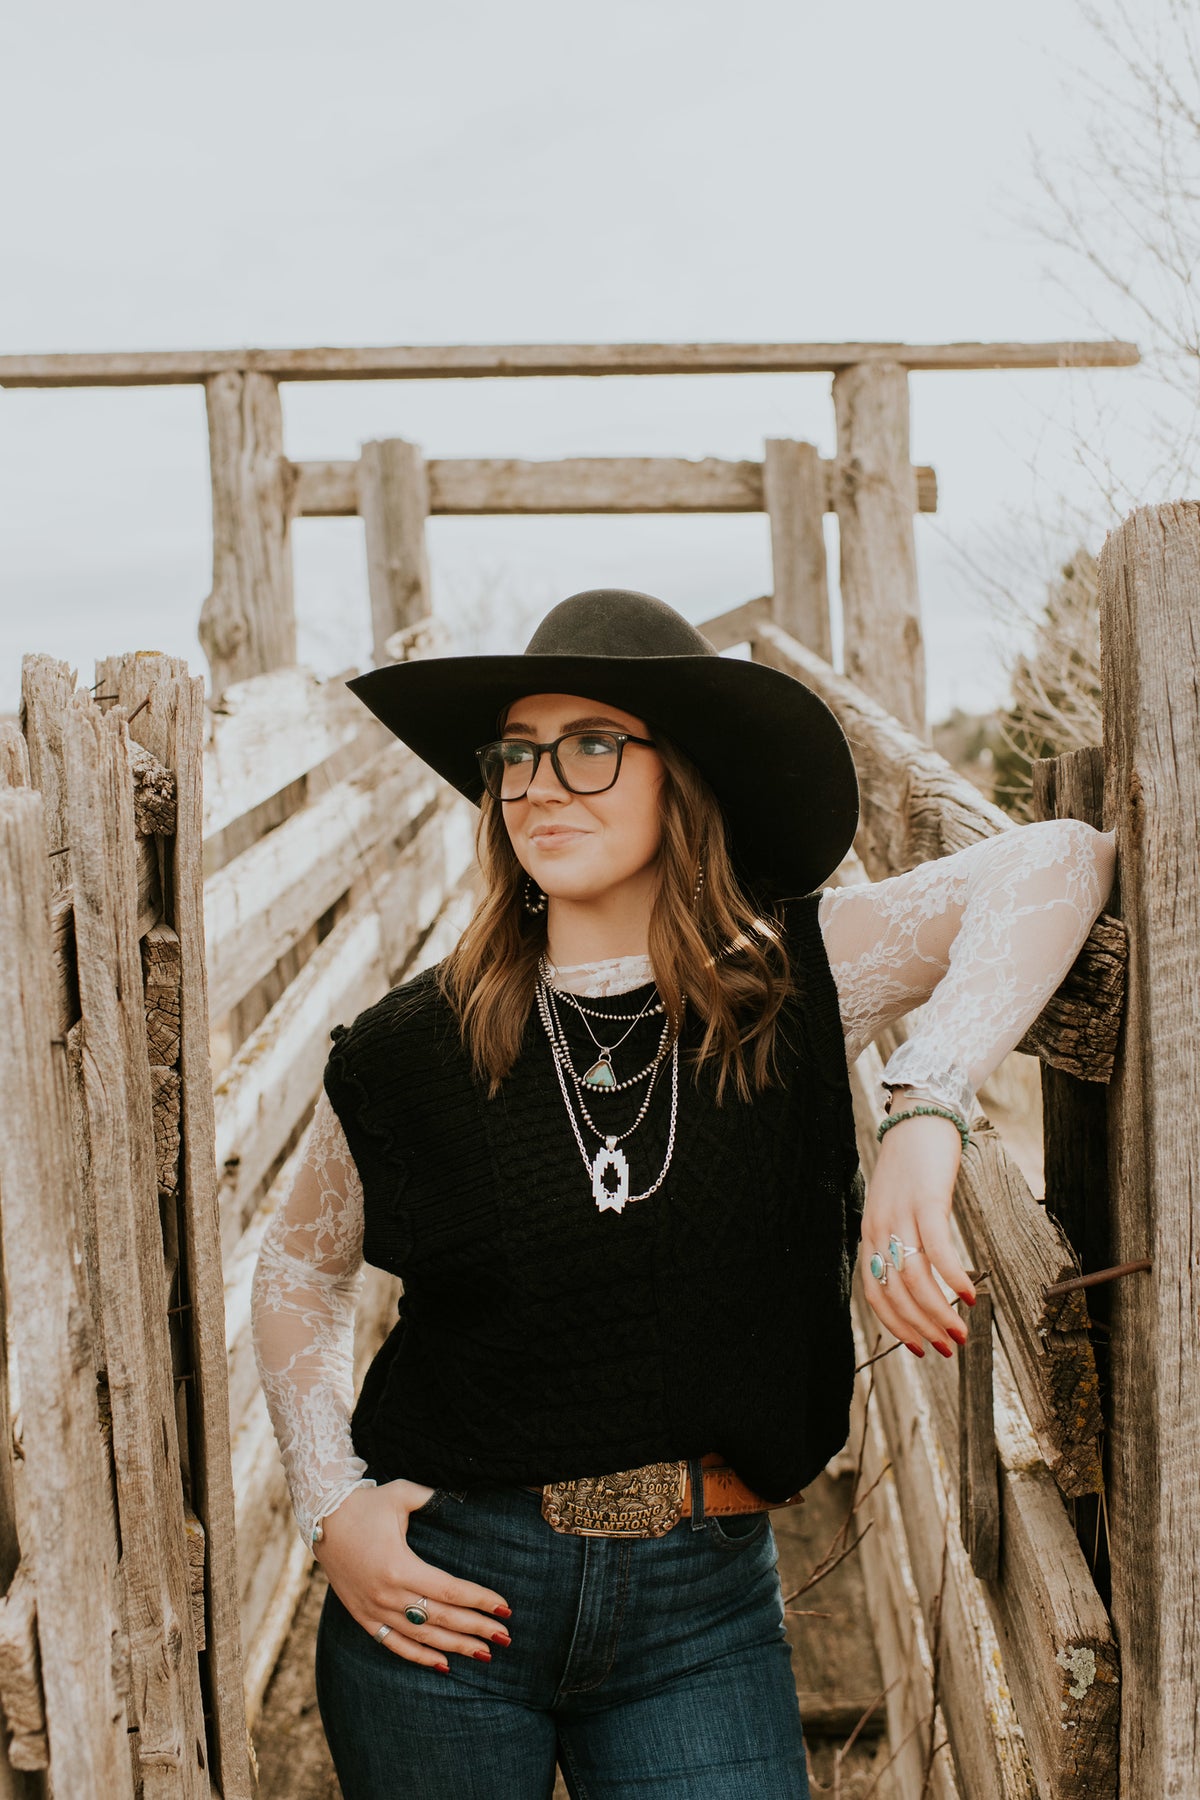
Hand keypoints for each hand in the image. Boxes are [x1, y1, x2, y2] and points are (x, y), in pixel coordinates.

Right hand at [315, 1480, 512, 1669]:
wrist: (322, 1520)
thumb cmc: (366, 1504)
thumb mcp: (401, 1493)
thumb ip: (433, 1496)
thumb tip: (463, 1495)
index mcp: (400, 1566)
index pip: (449, 1590)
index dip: (479, 1600)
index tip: (504, 1607)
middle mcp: (388, 1594)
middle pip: (442, 1618)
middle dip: (476, 1628)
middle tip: (505, 1637)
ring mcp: (374, 1610)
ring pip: (422, 1636)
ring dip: (455, 1647)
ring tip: (484, 1654)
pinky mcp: (364, 1618)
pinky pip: (395, 1645)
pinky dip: (420, 1657)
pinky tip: (444, 1665)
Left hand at [859, 1114, 976, 1356]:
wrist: (918, 1116)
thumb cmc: (912, 1165)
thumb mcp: (897, 1207)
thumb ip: (901, 1239)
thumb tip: (922, 1280)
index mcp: (870, 1233)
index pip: (876, 1294)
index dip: (898, 1328)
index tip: (922, 1350)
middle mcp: (879, 1228)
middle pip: (896, 1294)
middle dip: (923, 1329)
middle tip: (950, 1348)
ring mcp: (901, 1214)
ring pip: (916, 1279)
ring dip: (940, 1313)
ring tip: (963, 1332)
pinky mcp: (926, 1200)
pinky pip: (937, 1248)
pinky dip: (953, 1276)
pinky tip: (970, 1294)